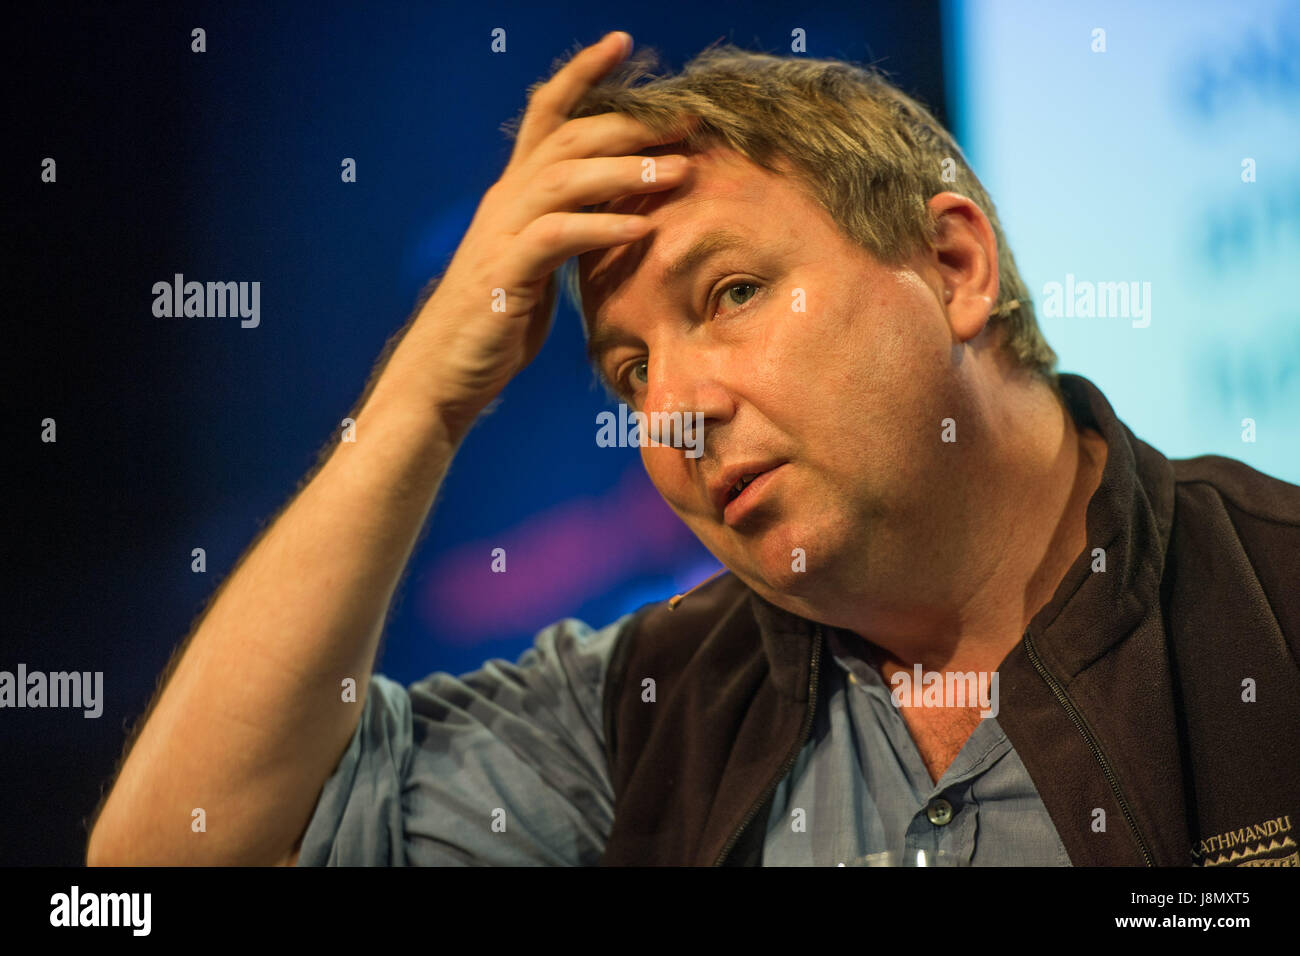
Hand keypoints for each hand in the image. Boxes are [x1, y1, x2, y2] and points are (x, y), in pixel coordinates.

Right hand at [413, 30, 696, 442]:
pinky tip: (642, 227)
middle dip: (629, 123)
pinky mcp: (505, 273)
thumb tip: (622, 213)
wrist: (444, 372)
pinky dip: (601, 226)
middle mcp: (506, 201)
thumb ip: (572, 230)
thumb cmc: (497, 322)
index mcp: (515, 193)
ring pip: (563, 179)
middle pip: (569, 138)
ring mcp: (502, 233)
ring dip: (625, 170)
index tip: (623, 42)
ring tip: (679, 171)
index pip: (547, 114)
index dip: (581, 73)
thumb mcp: (540, 265)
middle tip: (686, 119)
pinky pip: (557, 236)